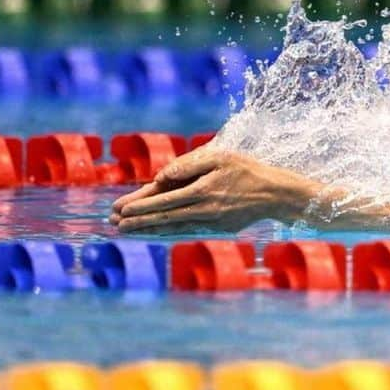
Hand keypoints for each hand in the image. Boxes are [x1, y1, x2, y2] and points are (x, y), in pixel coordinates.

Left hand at [110, 148, 318, 232]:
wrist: (277, 194)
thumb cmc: (248, 169)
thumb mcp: (220, 156)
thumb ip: (188, 165)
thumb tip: (160, 177)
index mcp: (203, 189)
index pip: (164, 198)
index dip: (140, 204)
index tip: (119, 208)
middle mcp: (205, 209)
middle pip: (164, 216)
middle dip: (136, 220)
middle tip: (113, 223)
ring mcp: (211, 222)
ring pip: (173, 227)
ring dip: (147, 229)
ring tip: (125, 231)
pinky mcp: (218, 228)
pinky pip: (187, 231)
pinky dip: (167, 232)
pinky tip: (153, 233)